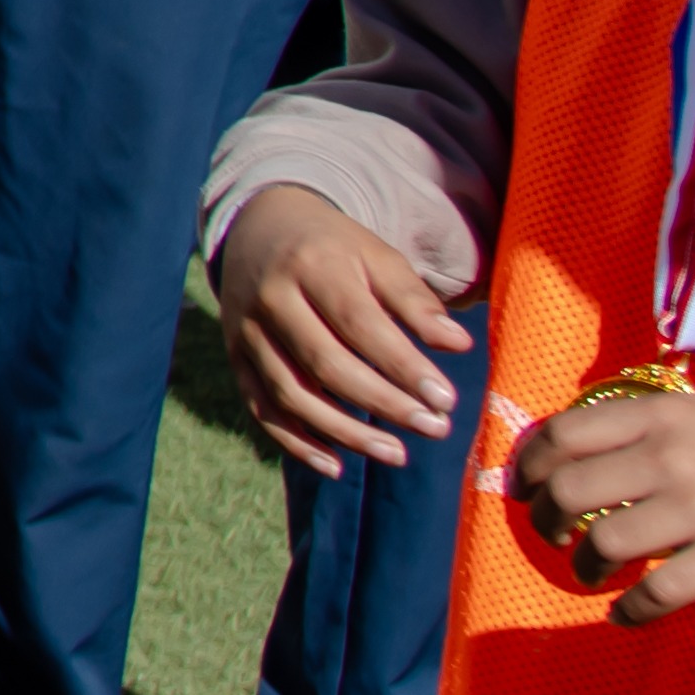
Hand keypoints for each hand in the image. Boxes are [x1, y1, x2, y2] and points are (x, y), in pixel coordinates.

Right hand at [212, 184, 470, 471]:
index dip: (403, 365)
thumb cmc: (335, 250)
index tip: (446, 399)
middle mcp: (271, 298)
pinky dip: (295, 443)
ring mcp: (247, 332)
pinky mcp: (236, 359)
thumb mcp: (376, 257)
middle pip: (325, 363)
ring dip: (345, 432)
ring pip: (291, 394)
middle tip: (436, 429)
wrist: (259, 228)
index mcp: (311, 265)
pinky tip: (336, 466)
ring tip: (397, 455)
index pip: (359, 323)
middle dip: (384, 403)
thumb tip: (458, 345)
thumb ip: (414, 301)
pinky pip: (261, 409)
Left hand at [514, 379, 694, 620]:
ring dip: (584, 565)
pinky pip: (659, 593)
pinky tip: (626, 615)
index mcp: (661, 415)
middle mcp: (671, 457)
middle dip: (545, 518)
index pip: (563, 434)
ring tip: (589, 572)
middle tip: (551, 534)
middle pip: (570, 490)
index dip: (529, 465)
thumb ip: (652, 429)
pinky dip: (631, 611)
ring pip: (604, 542)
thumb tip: (590, 455)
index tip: (522, 487)